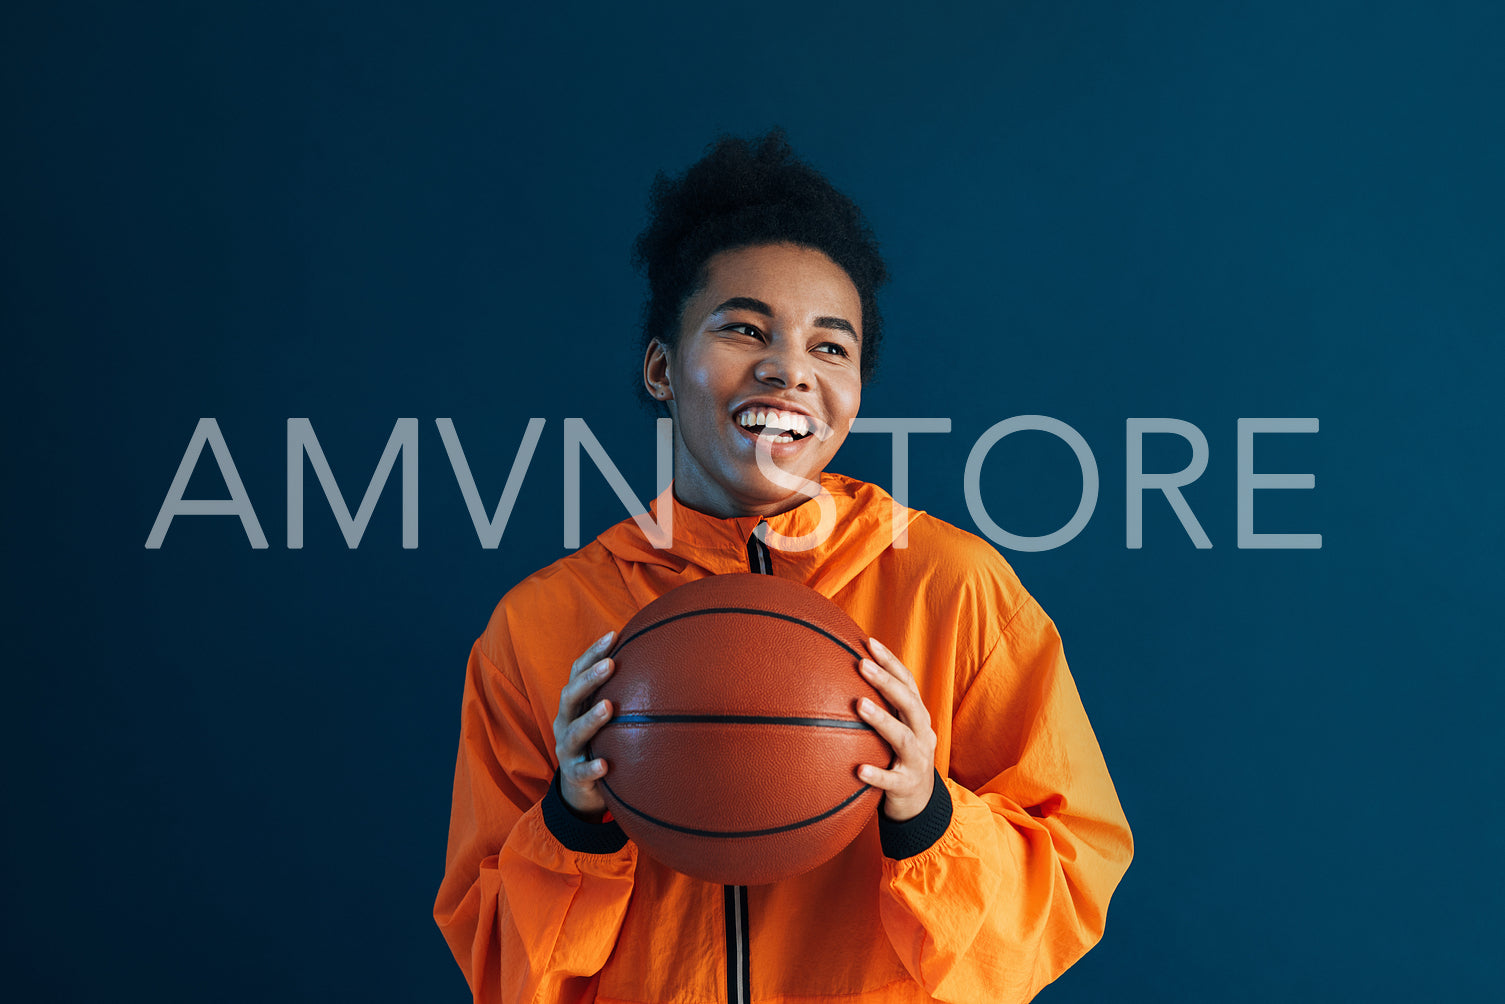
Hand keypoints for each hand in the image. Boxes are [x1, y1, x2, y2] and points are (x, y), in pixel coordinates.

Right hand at [552, 630, 617, 820]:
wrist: (579, 790)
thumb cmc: (598, 742)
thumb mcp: (604, 716)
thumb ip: (620, 692)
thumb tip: (657, 657)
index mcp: (573, 705)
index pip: (577, 672)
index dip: (592, 653)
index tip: (613, 635)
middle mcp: (565, 723)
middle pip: (570, 696)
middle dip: (589, 679)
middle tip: (611, 664)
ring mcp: (567, 749)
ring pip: (574, 732)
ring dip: (590, 719)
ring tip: (608, 707)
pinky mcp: (573, 776)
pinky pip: (581, 772)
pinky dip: (591, 768)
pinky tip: (605, 765)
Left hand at [856, 637, 937, 821]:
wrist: (919, 804)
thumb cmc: (898, 757)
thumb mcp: (896, 729)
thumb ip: (880, 707)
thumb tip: (840, 674)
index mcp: (918, 718)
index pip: (908, 684)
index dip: (891, 663)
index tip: (869, 643)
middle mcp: (922, 735)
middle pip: (910, 704)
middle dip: (887, 683)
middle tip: (861, 664)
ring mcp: (917, 761)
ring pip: (903, 738)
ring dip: (883, 720)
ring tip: (859, 705)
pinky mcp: (907, 787)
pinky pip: (891, 781)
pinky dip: (876, 775)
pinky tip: (858, 770)